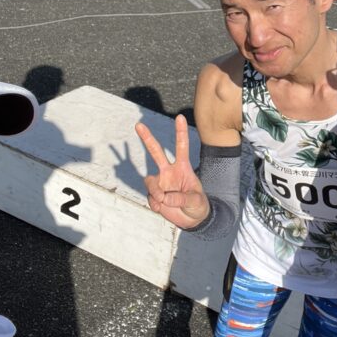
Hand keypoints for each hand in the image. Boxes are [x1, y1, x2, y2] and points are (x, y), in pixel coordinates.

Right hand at [137, 115, 209, 229]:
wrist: (192, 220)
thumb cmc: (198, 205)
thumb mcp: (196, 201)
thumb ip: (181, 198)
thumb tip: (164, 197)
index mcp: (183, 167)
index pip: (182, 147)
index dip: (180, 132)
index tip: (179, 117)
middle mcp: (169, 172)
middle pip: (156, 152)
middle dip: (147, 138)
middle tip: (138, 124)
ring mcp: (160, 183)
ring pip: (150, 181)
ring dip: (155, 192)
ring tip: (164, 201)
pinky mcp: (154, 195)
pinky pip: (150, 197)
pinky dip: (156, 204)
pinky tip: (163, 208)